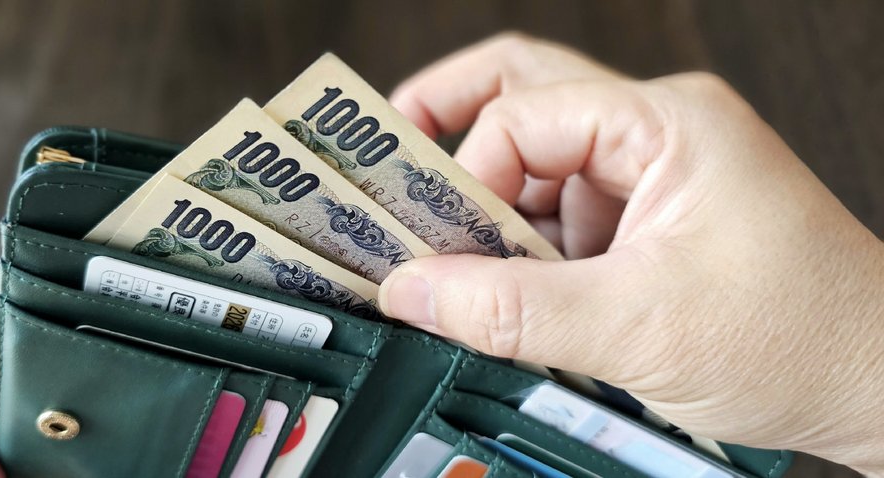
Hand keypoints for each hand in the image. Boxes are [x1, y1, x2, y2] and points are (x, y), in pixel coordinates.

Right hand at [380, 32, 883, 473]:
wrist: (876, 387)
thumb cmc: (798, 338)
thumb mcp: (637, 327)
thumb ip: (511, 309)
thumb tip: (410, 291)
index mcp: (665, 121)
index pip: (524, 114)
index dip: (463, 175)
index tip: (424, 243)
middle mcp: (654, 133)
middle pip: (523, 97)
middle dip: (446, 134)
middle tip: (383, 178)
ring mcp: (649, 178)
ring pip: (533, 167)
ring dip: (485, 216)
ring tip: (445, 267)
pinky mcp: (645, 225)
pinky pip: (558, 218)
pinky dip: (519, 254)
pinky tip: (499, 295)